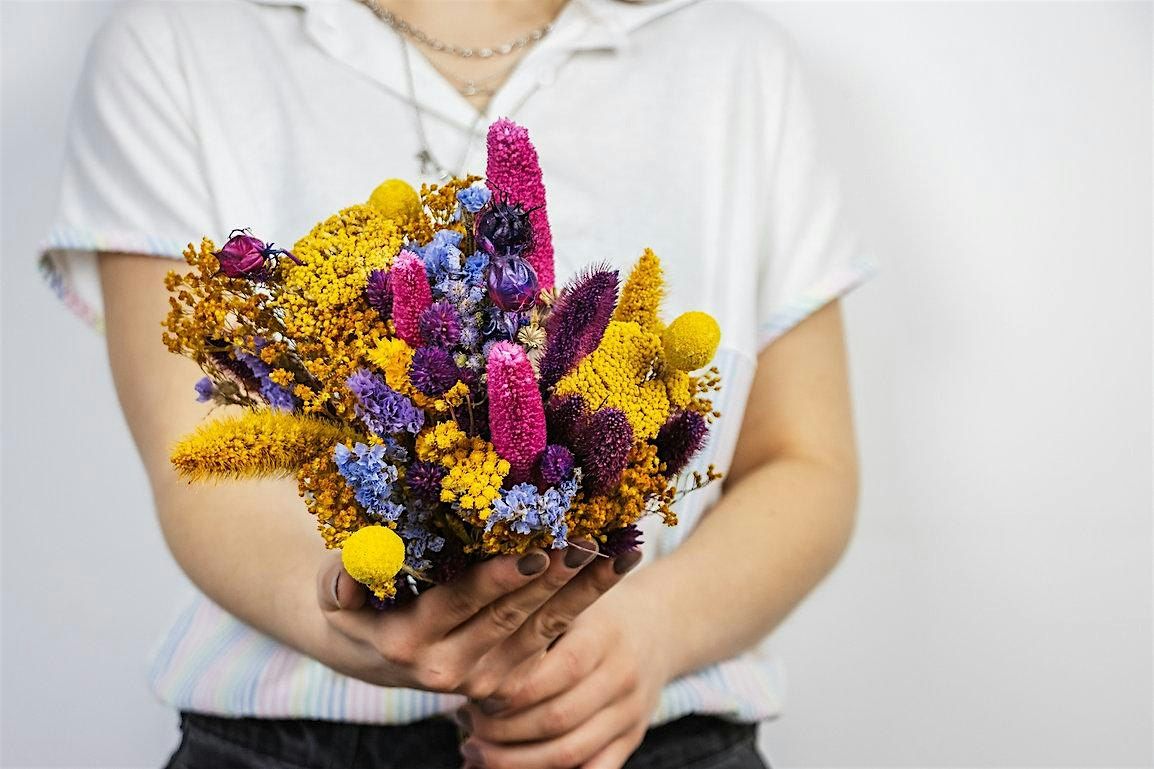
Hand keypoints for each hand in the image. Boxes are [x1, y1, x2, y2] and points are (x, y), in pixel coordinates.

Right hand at [312, 540, 628, 698]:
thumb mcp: (336, 588)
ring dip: (584, 590)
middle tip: (589, 541)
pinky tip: (616, 568)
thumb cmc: (355, 600)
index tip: (533, 552)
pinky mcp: (511, 673)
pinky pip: (555, 633)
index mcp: (408, 641)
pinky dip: (587, 600)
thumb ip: (340, 575)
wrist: (369, 648)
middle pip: (512, 616)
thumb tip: (346, 569)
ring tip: (618, 554)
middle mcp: (450, 667)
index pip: (460, 604)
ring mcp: (485, 676)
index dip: (497, 579)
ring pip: (543, 628)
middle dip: (554, 578)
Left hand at [456, 554, 673, 768]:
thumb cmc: (593, 610)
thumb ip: (527, 622)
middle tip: (465, 722)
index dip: (509, 689)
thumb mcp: (567, 601)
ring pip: (569, 753)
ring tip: (474, 751)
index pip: (556, 671)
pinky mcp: (632, 738)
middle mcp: (622, 676)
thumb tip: (472, 656)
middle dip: (501, 729)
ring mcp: (630, 712)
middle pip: (557, 718)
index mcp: (603, 636)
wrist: (658, 625)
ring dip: (514, 761)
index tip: (472, 691)